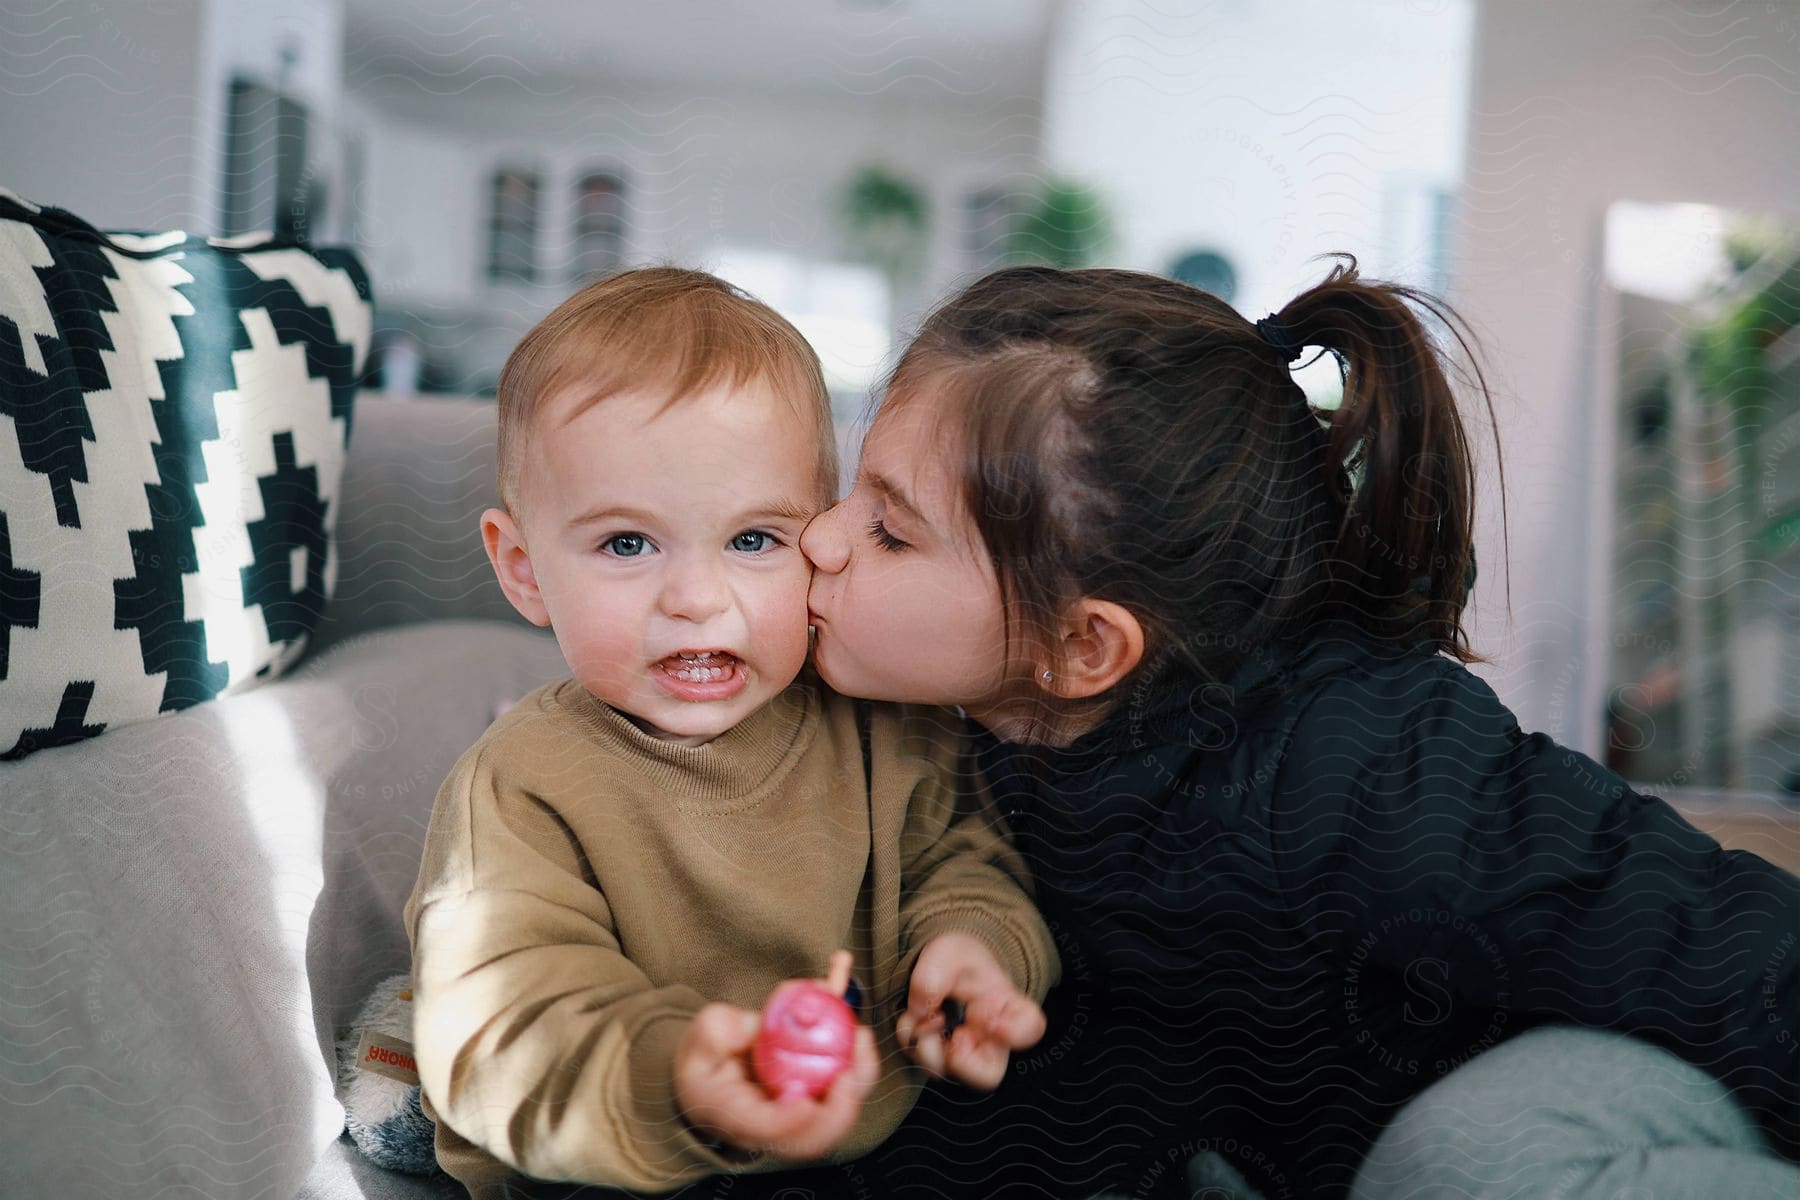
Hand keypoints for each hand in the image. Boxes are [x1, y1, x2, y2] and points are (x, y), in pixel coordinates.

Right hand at [673, 996, 877, 1160]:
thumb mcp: (701, 1035)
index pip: (762, 1129)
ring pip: (833, 1123)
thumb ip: (718, 1031)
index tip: (804, 1102)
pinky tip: (859, 1040)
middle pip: (809, 1140)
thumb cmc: (707, 1056)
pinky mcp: (813, 1109)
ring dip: (856, 1086)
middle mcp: (767, 1131)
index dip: (786, 1120)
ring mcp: (794, 1124)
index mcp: (732, 1116)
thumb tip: (749, 1028)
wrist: (715, 1075)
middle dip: (838, 1111)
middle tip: (850, 1071)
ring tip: (861, 1041)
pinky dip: (858, 1074)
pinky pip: (842, 1101)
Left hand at [896, 931, 1046, 1089]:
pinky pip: (920, 1059)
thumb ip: (934, 975)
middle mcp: (990, 1038)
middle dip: (960, 1061)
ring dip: (925, 1043)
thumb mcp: (947, 952)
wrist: (942, 964)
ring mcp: (964, 1051)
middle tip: (953, 1032)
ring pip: (945, 1071)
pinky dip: (910, 1037)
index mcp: (1007, 1006)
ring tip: (927, 1012)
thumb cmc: (957, 959)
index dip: (1017, 1034)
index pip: (1030, 1028)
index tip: (994, 1023)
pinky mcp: (938, 1055)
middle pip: (987, 1075)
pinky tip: (915, 1014)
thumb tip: (919, 1010)